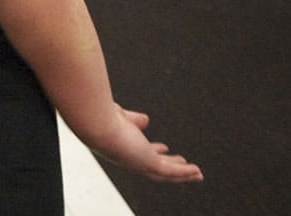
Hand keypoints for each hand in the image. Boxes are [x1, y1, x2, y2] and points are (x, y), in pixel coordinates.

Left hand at [88, 104, 203, 183]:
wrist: (94, 122)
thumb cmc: (99, 116)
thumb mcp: (120, 116)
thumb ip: (133, 119)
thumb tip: (146, 120)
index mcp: (122, 145)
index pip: (140, 151)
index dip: (153, 150)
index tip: (164, 148)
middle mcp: (130, 158)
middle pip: (154, 166)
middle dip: (170, 165)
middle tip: (183, 163)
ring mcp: (139, 163)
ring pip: (165, 173)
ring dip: (182, 174)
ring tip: (196, 173)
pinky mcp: (148, 163)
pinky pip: (170, 171)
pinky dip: (184, 172)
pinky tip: (196, 171)